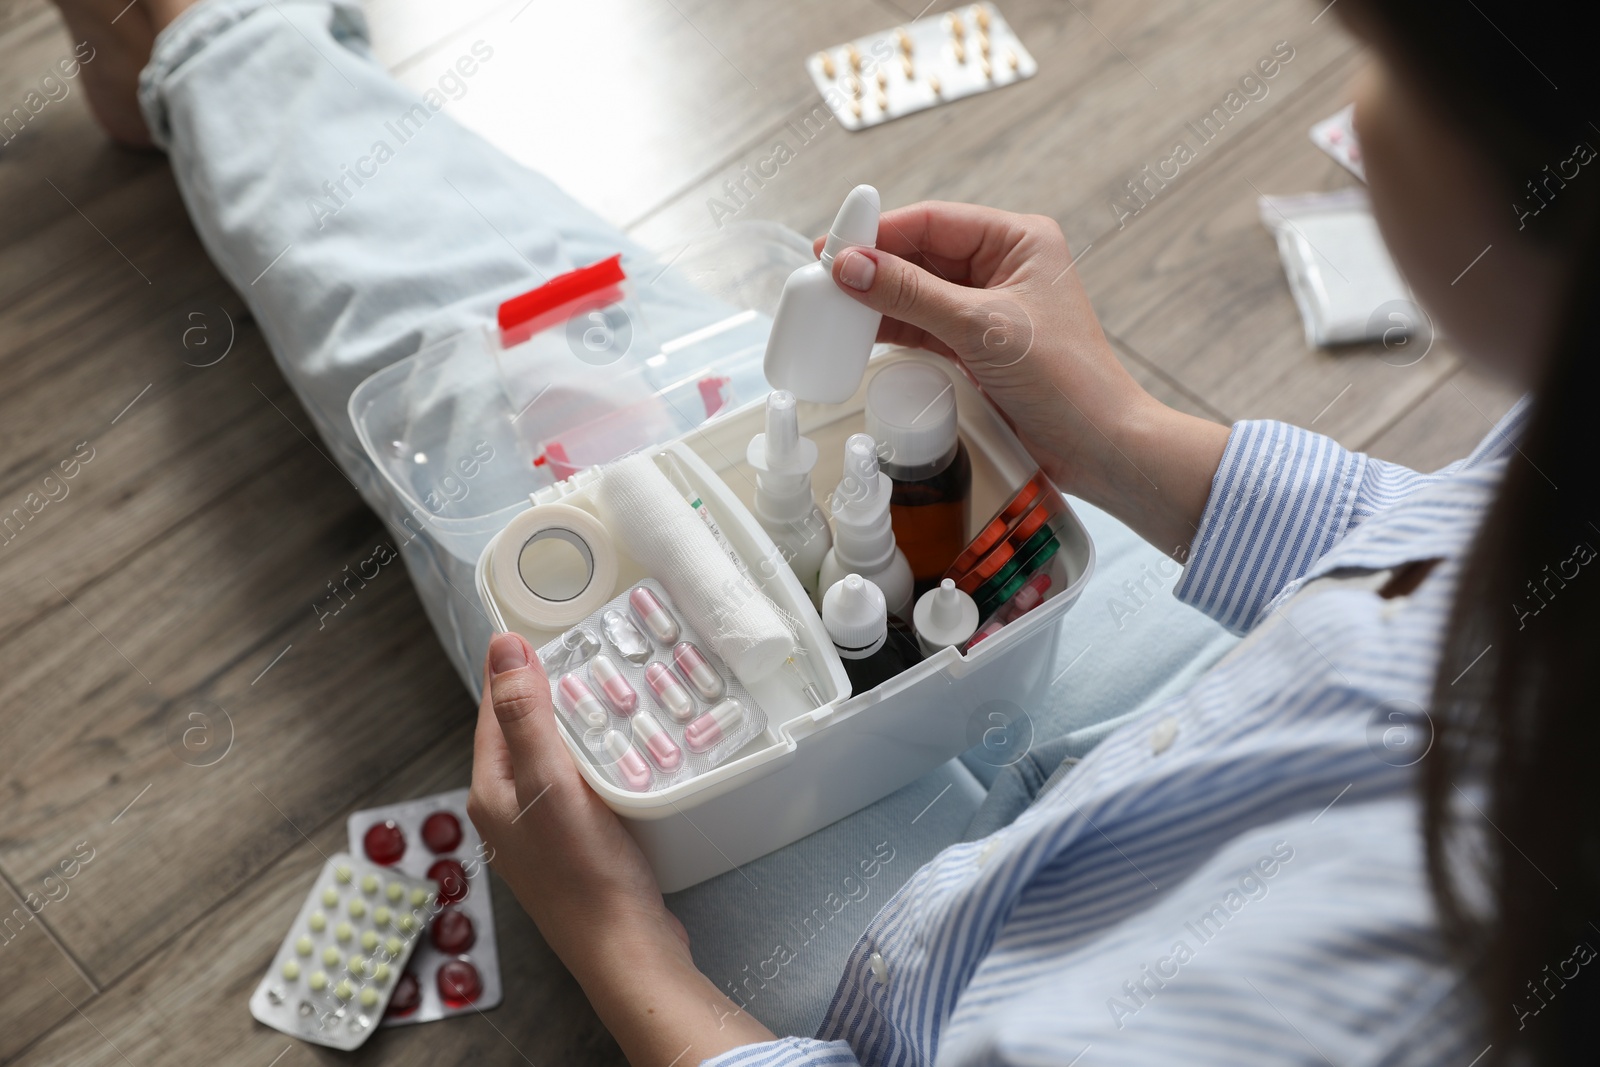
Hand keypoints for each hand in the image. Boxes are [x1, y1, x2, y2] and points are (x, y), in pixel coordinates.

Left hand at [469, 632, 774, 1063]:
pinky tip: (626, 755)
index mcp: (493, 791)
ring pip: (553, 760)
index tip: (538, 625)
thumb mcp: (551, 783)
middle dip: (548, 692)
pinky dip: (597, 761)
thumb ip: (526, 716)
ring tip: (611, 692)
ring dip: (577, 726)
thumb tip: (503, 647)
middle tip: (585, 652)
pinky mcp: (576, 848)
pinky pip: (578, 788)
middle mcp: (509, 811)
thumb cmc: (585, 872)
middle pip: (523, 734)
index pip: (495, 711)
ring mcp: (542, 833)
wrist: (624, 949)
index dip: (512, 668)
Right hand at [822, 201, 1228, 555]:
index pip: (934, 221)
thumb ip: (911, 295)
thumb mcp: (980, 328)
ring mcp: (988, 306)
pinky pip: (922, 324)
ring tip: (830, 306)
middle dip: (872, 266)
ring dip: (876, 299)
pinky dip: (891, 327)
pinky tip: (858, 331)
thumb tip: (850, 267)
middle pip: (920, 253)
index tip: (833, 246)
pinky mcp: (976, 343)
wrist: (1098, 445)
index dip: (880, 232)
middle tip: (821, 277)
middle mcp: (1003, 265)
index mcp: (1018, 240)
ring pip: (917, 290)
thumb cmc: (1065, 379)